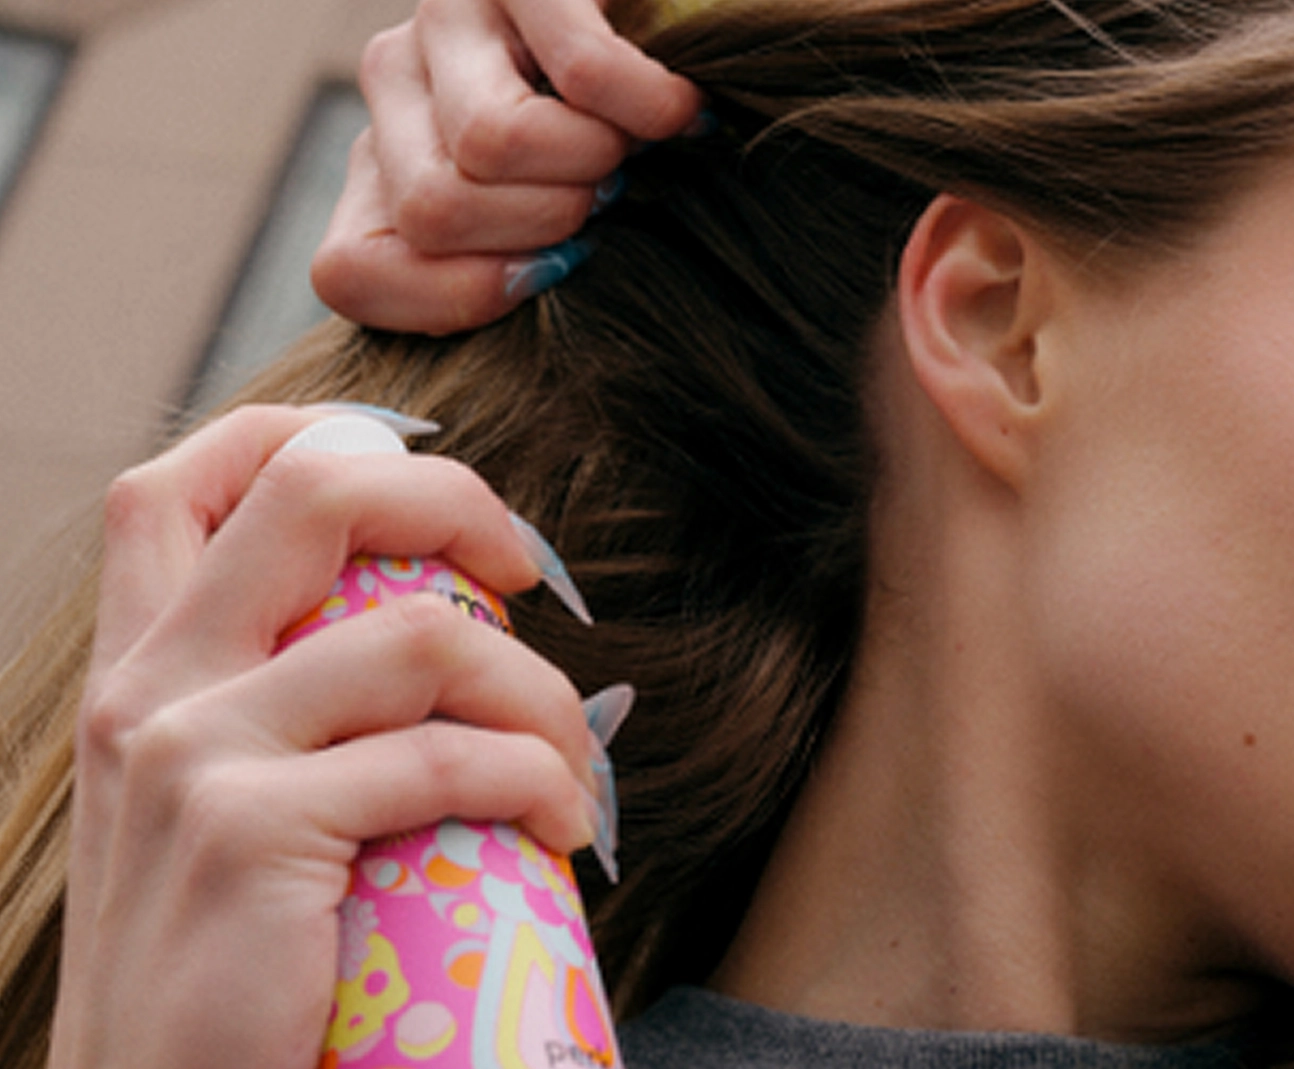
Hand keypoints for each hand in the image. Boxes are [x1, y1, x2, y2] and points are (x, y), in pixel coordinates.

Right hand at [49, 406, 598, 1068]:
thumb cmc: (229, 970)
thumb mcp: (220, 814)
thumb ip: (282, 717)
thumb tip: (438, 639)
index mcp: (137, 674)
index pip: (181, 481)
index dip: (311, 435)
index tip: (431, 484)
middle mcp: (146, 692)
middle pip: (312, 492)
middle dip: (454, 500)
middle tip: (530, 573)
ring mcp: (191, 757)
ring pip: (422, 636)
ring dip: (540, 690)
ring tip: (576, 759)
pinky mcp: (250, 836)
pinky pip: (447, 761)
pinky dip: (539, 782)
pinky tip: (563, 827)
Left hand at [311, 0, 702, 334]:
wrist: (674, 32)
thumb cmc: (620, 155)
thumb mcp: (548, 239)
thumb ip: (498, 278)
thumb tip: (527, 279)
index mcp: (384, 167)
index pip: (347, 271)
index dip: (457, 298)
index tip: (549, 270)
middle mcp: (394, 82)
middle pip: (434, 210)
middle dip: (546, 224)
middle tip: (602, 193)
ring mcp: (447, 18)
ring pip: (490, 141)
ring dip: (594, 164)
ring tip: (628, 144)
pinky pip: (585, 74)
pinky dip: (651, 110)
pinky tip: (676, 111)